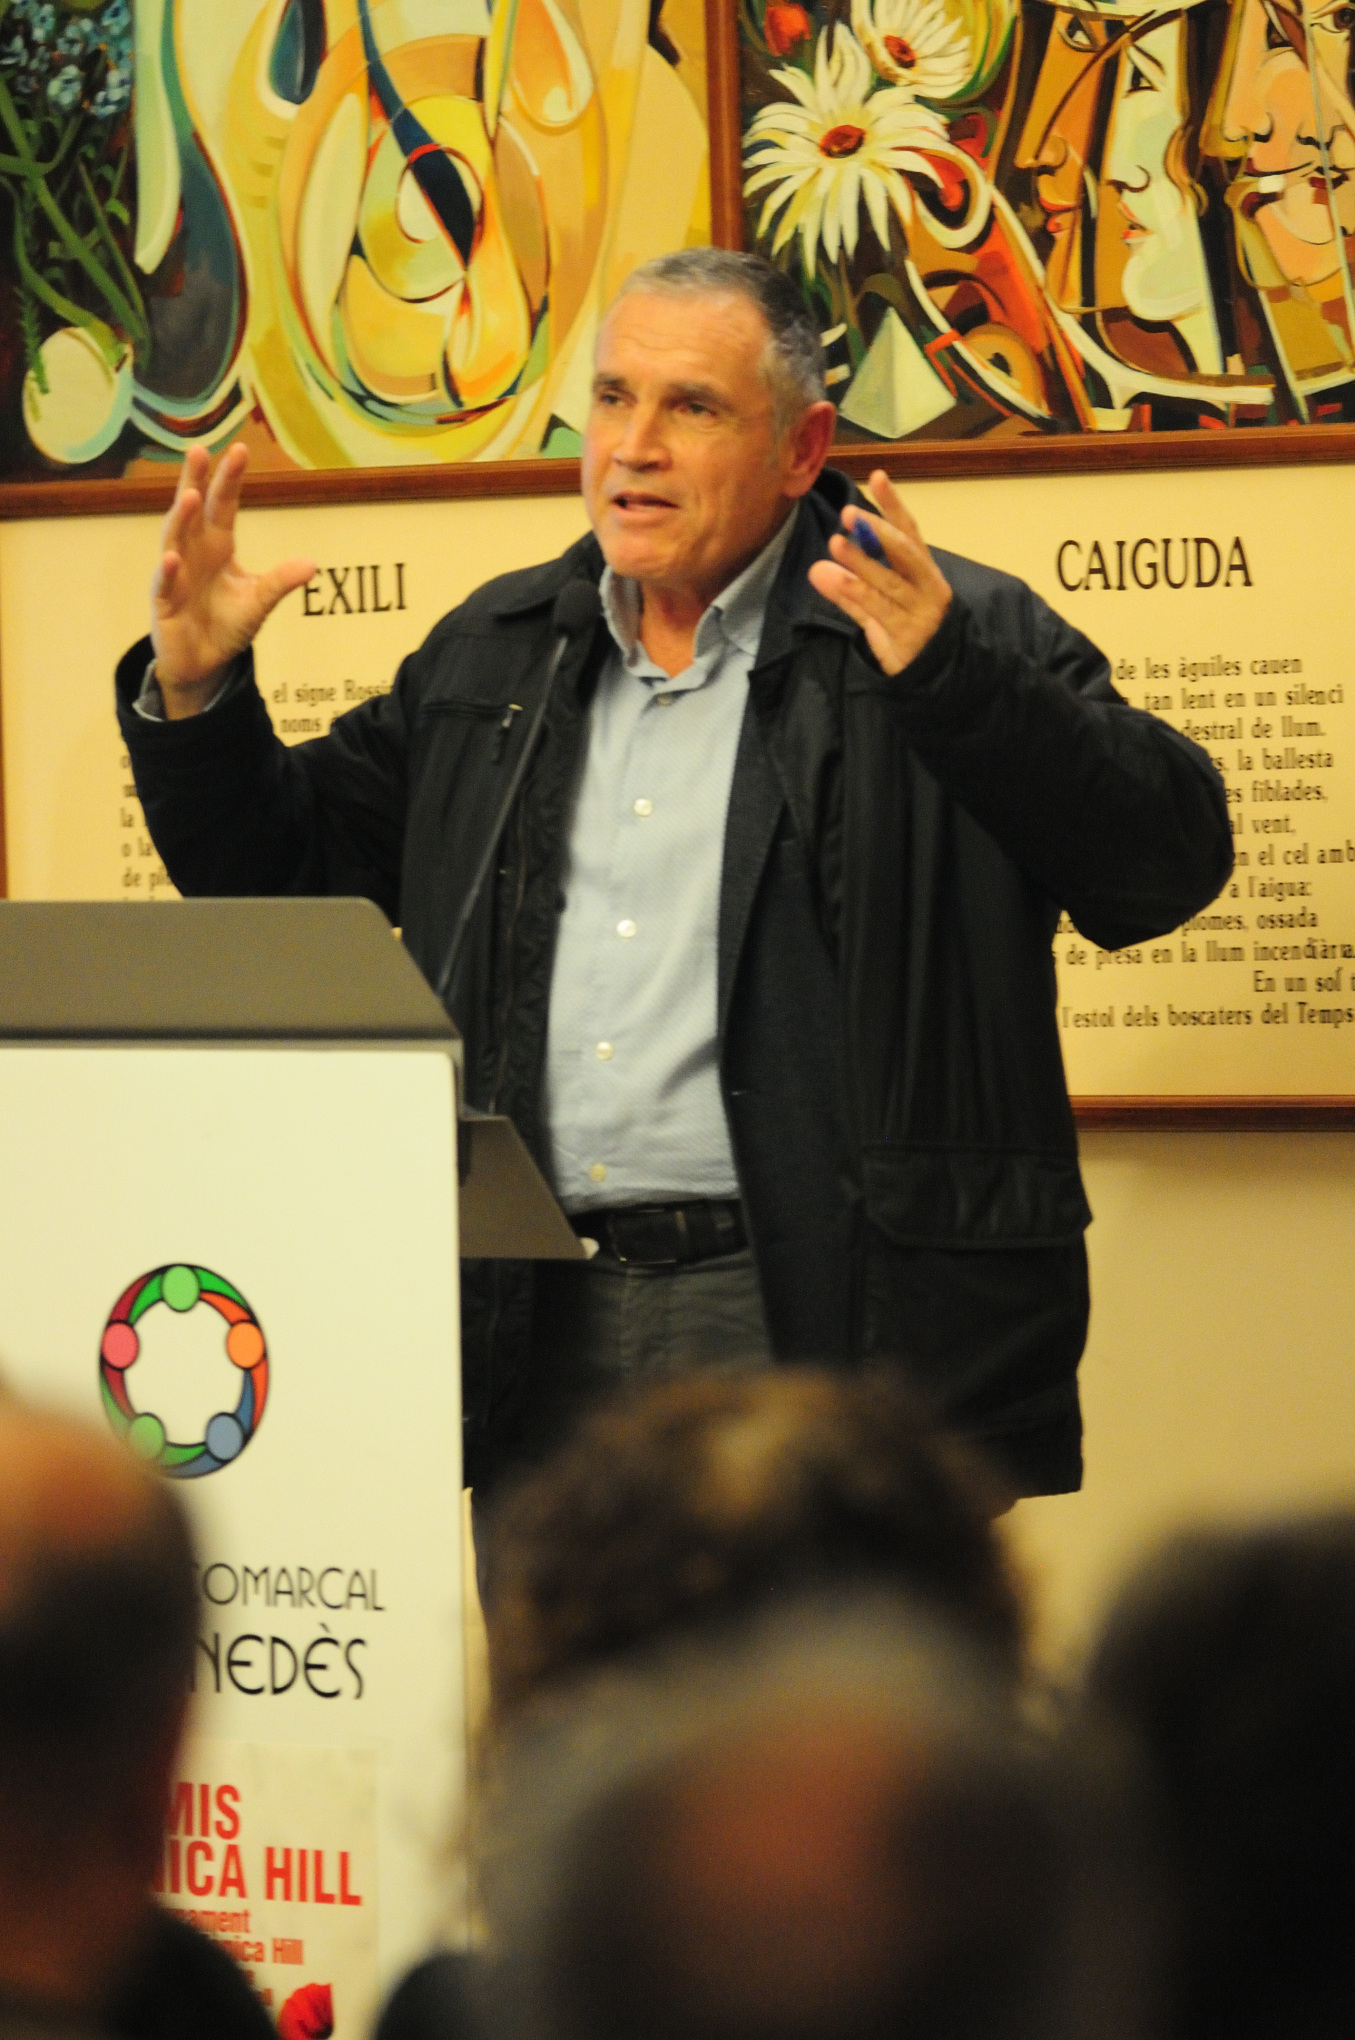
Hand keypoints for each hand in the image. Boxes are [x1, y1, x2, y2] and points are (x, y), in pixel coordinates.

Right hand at [150, 444, 315, 717]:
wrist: (203, 663)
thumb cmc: (227, 625)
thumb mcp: (259, 601)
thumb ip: (280, 581)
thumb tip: (312, 563)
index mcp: (217, 544)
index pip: (222, 504)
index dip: (229, 479)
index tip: (240, 449)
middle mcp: (193, 552)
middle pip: (193, 510)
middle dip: (195, 480)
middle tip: (199, 450)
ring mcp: (176, 574)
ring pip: (174, 539)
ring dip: (180, 518)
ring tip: (189, 496)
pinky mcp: (164, 603)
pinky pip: (165, 584)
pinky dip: (168, 571)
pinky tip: (172, 558)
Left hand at [806, 470, 951, 677]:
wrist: (932, 677)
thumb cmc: (906, 633)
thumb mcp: (880, 607)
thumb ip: (851, 588)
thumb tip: (819, 566)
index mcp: (923, 572)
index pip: (910, 532)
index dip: (893, 506)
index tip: (878, 476)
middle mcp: (926, 587)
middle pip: (905, 552)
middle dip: (878, 530)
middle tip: (849, 513)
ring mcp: (919, 613)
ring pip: (888, 582)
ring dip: (860, 561)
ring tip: (835, 542)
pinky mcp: (907, 637)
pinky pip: (877, 611)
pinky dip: (855, 593)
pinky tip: (834, 578)